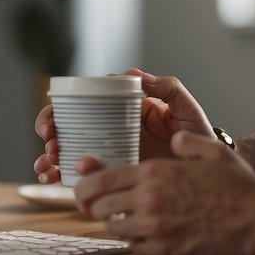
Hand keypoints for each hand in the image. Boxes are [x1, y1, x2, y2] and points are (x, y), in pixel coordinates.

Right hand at [32, 69, 216, 183]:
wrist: (208, 170)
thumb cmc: (197, 134)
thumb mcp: (185, 107)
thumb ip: (166, 87)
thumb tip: (132, 74)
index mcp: (120, 109)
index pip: (80, 102)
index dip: (58, 110)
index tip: (53, 123)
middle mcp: (108, 128)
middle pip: (66, 126)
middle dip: (49, 134)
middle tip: (50, 146)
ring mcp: (108, 151)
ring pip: (67, 151)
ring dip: (49, 157)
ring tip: (46, 168)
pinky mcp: (111, 173)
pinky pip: (82, 175)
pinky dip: (61, 177)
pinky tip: (52, 180)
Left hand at [72, 130, 254, 254]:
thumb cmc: (242, 189)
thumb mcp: (215, 152)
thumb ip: (188, 143)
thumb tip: (174, 139)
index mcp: (155, 173)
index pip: (102, 180)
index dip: (86, 186)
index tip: (83, 191)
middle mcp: (149, 199)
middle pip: (99, 206)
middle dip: (95, 207)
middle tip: (99, 208)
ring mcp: (156, 228)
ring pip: (114, 229)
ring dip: (118, 225)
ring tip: (129, 221)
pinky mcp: (166, 253)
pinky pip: (134, 250)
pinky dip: (136, 244)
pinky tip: (148, 238)